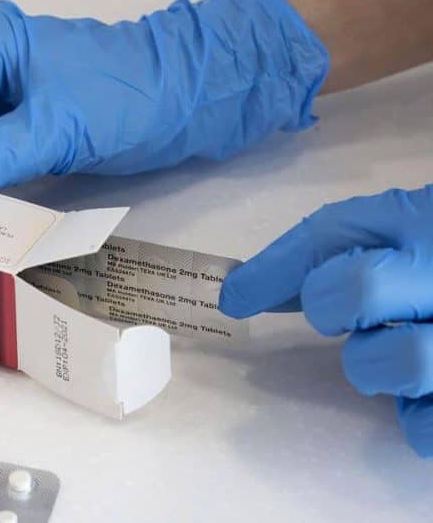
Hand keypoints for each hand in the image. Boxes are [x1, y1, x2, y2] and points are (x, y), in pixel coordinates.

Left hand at [220, 185, 432, 455]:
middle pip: (361, 290)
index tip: (235, 298)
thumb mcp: (390, 229)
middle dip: (331, 306)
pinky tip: (418, 395)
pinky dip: (415, 418)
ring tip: (386, 352)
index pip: (329, 234)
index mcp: (422, 221)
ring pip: (407, 361)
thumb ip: (320, 254)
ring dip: (374, 365)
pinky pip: (430, 426)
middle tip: (335, 316)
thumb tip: (239, 295)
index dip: (274, 271)